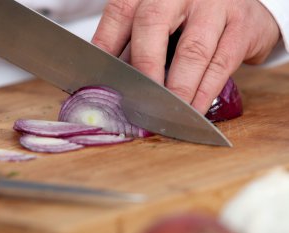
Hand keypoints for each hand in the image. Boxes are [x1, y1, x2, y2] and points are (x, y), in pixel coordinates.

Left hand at [92, 0, 279, 113]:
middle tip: (138, 100)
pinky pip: (221, 62)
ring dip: (178, 87)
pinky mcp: (242, 24)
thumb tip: (108, 82)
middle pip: (152, 23)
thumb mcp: (159, 24)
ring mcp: (213, 4)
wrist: (242, 10)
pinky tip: (194, 109)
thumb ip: (135, 45)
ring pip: (191, 49)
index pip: (120, 13)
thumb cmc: (190, 20)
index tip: (99, 78)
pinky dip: (205, 90)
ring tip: (167, 112)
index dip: (106, 46)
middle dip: (143, 67)